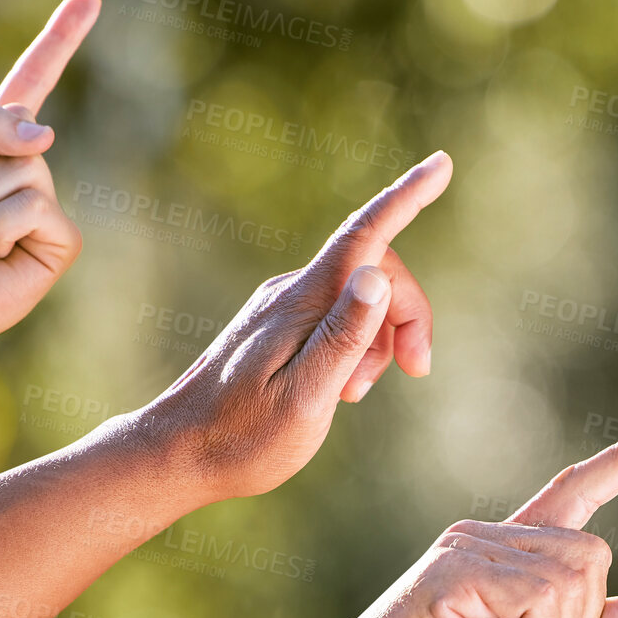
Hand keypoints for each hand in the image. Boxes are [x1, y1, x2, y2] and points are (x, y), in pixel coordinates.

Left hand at [141, 151, 450, 500]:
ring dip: (380, 341)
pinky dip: (357, 346)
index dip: (407, 197)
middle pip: (377, 272)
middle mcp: (291, 291)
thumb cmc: (242, 438)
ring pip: (360, 298)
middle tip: (418, 371)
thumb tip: (377, 276)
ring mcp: (283, 306)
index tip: (442, 163)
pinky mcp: (279, 325)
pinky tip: (342, 388)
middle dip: (408, 315)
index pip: (366, 235)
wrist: (175, 454)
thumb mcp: (305, 398)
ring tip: (356, 394)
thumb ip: (343, 337)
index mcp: (302, 303)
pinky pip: (338, 316)